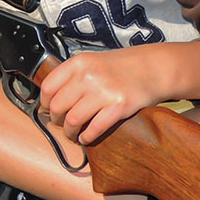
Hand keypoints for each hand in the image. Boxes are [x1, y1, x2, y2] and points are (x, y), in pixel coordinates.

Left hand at [38, 48, 162, 145]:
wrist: (154, 67)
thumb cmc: (121, 67)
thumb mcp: (92, 61)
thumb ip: (72, 76)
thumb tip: (49, 98)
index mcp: (79, 63)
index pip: (48, 87)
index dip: (44, 103)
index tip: (47, 109)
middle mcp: (88, 76)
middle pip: (57, 106)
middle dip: (56, 120)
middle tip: (61, 124)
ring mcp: (104, 91)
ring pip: (72, 120)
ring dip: (69, 132)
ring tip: (73, 134)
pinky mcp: (119, 106)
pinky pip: (94, 128)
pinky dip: (86, 137)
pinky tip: (86, 138)